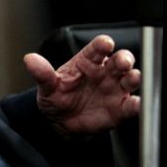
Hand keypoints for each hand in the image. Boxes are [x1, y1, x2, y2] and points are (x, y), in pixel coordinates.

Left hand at [24, 35, 140, 135]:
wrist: (61, 123)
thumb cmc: (56, 98)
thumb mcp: (46, 86)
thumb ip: (42, 73)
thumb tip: (29, 59)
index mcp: (87, 62)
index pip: (97, 48)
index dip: (103, 44)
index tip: (106, 43)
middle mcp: (104, 72)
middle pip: (119, 60)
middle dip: (124, 58)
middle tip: (122, 61)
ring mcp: (114, 89)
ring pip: (130, 79)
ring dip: (133, 77)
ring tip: (131, 78)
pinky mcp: (120, 108)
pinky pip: (132, 105)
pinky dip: (137, 104)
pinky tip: (135, 103)